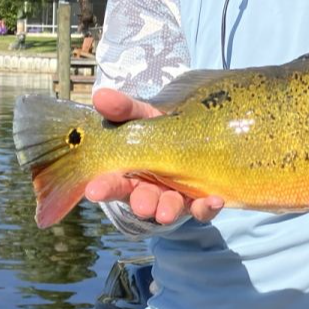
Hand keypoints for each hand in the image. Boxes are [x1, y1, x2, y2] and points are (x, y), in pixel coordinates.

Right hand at [85, 89, 224, 224]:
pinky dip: (206, 208)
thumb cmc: (160, 129)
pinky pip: (202, 209)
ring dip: (169, 210)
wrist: (194, 136)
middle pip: (142, 199)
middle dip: (141, 203)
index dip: (104, 187)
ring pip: (170, 207)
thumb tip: (100, 95)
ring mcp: (175, 198)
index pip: (113, 182)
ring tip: (168, 213)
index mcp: (130, 171)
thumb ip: (124, 108)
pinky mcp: (199, 201)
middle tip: (143, 206)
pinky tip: (215, 200)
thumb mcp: (142, 116)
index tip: (93, 191)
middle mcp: (150, 189)